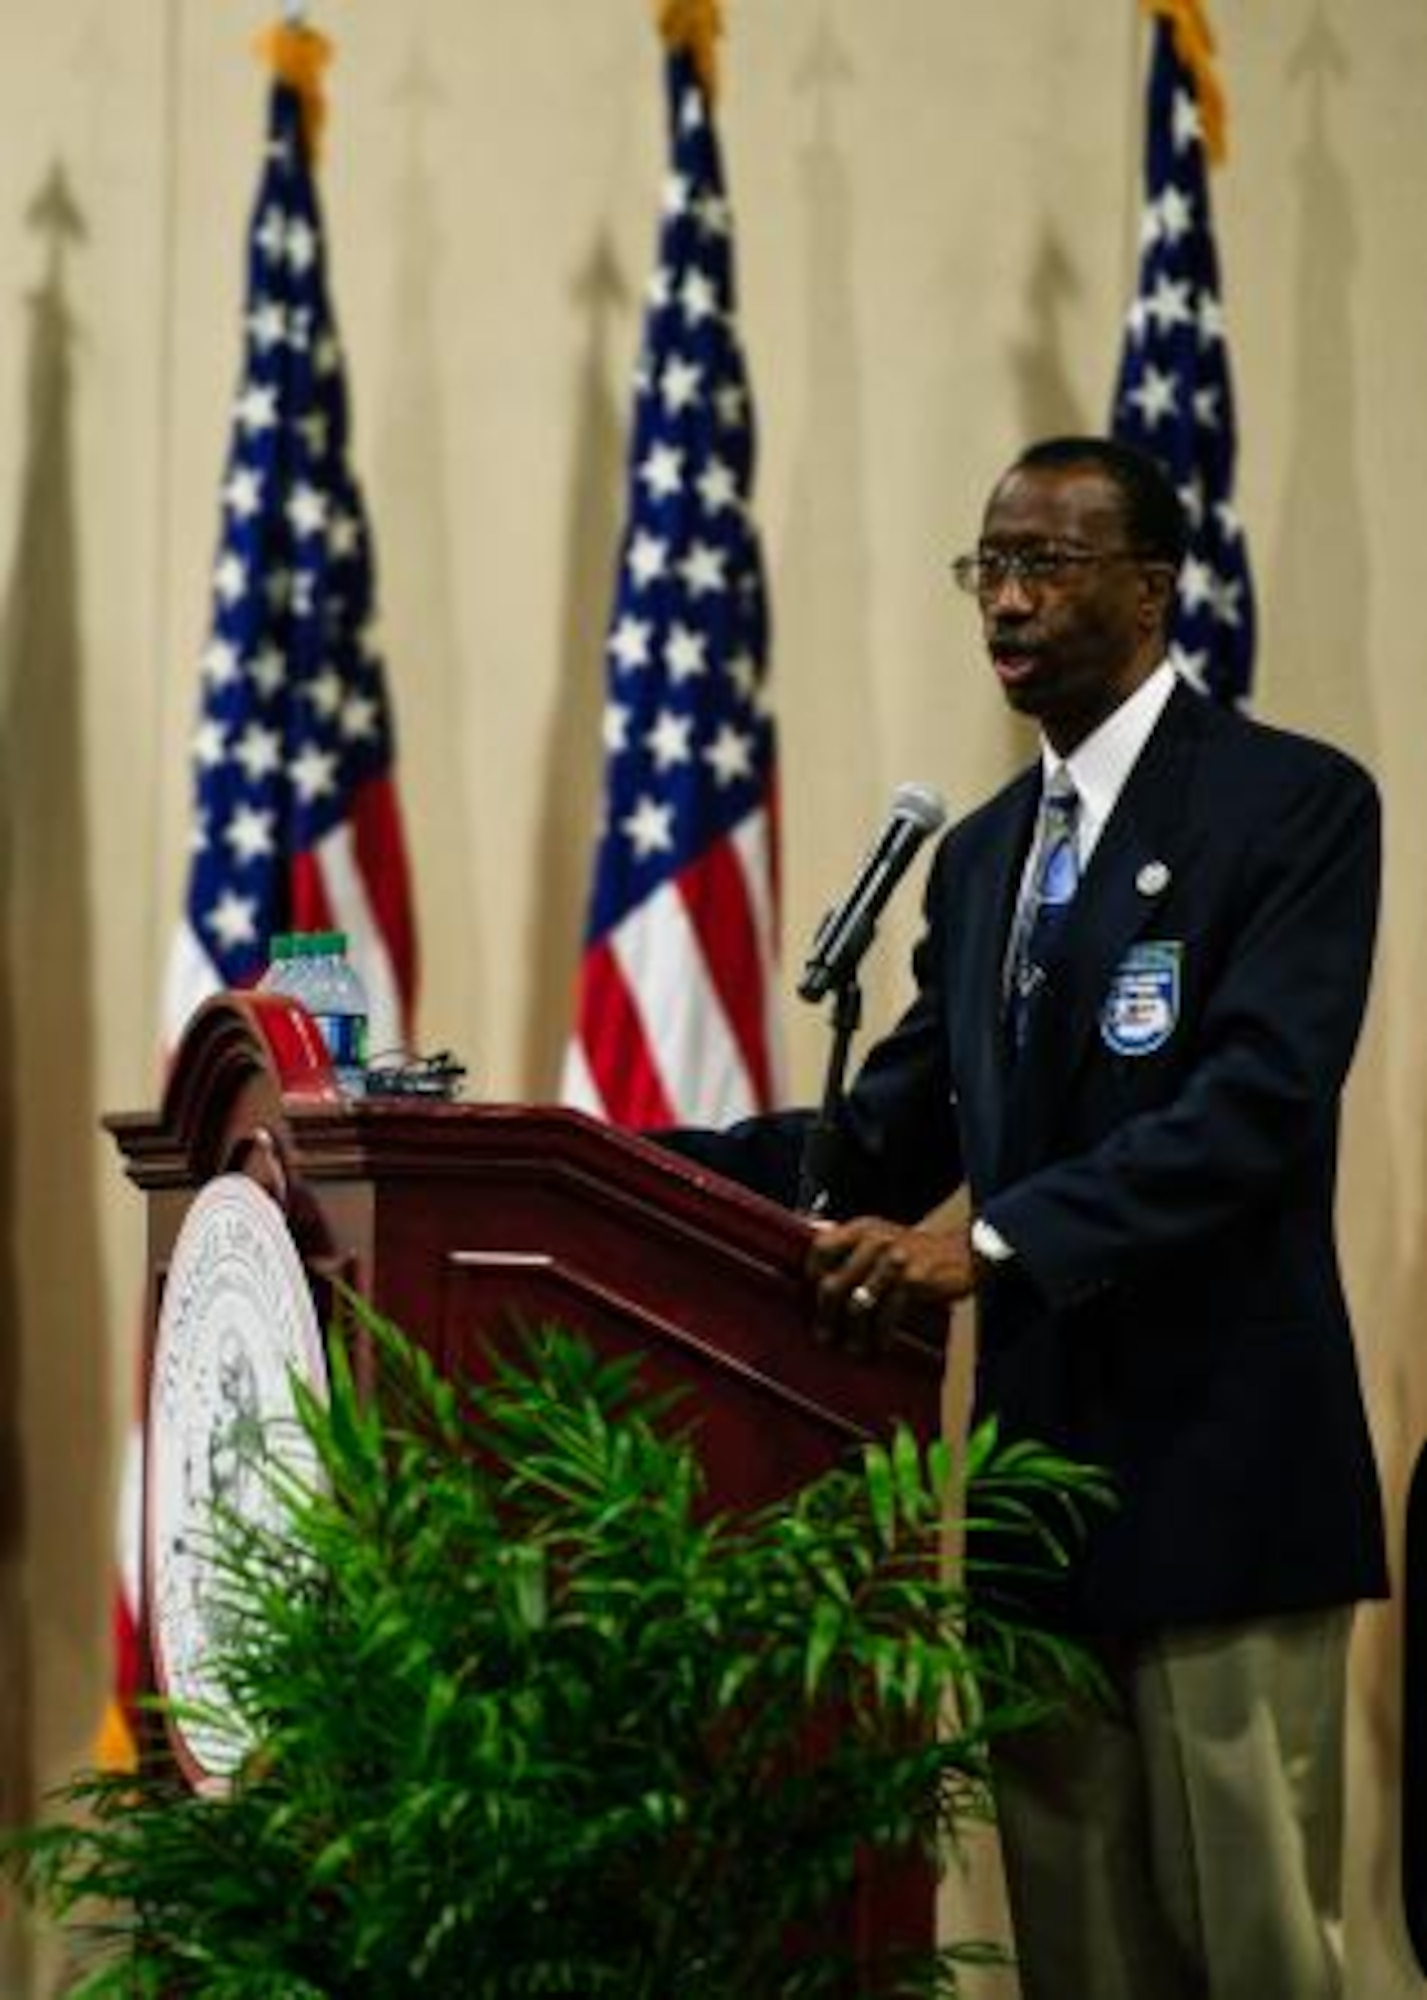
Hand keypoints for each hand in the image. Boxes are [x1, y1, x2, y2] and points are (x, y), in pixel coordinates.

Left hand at [804, 1215, 978, 1352]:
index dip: (810, 1278)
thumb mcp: (882, 1239)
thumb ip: (851, 1248)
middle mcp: (875, 1239)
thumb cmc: (915, 1253)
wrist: (965, 1253)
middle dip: (826, 1317)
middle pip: (833, 1284)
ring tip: (852, 1351)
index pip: (820, 1248)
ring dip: (853, 1335)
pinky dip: (880, 1337)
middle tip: (824, 1338)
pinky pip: (887, 1315)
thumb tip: (812, 1269)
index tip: (811, 1303)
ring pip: (858, 1306)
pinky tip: (880, 1347)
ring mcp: (895, 1259)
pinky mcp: (914, 1280)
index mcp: (862, 1228)